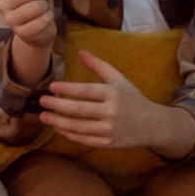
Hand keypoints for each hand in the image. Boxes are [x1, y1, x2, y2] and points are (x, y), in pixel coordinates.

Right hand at [0, 0, 59, 85]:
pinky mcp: (23, 33)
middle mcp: (4, 6)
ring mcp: (12, 20)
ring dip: (47, 7)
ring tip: (44, 10)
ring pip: (37, 6)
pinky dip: (49, 20)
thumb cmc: (37, 4)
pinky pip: (43, 20)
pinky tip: (46, 23)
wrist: (37, 34)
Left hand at [40, 52, 194, 157]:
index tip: (51, 87)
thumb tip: (80, 51)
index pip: (87, 91)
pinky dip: (70, 135)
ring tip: (44, 117)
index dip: (68, 89)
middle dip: (58, 106)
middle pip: (81, 110)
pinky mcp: (109, 143)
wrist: (152, 124)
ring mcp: (111, 130)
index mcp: (114, 94)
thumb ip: (98, 65)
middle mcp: (112, 112)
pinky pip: (86, 140)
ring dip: (59, 122)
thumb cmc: (131, 98)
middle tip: (42, 102)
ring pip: (80, 127)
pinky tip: (58, 128)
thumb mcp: (118, 79)